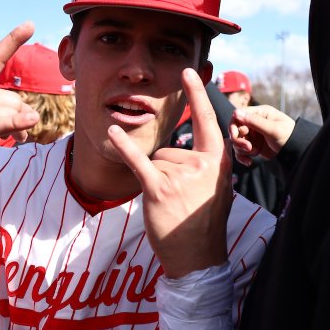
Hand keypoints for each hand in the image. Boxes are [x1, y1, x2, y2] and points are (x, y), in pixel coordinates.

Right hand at [0, 22, 39, 188]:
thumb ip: (3, 108)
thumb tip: (31, 116)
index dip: (13, 40)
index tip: (30, 24)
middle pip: (13, 99)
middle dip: (18, 117)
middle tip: (10, 133)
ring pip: (11, 113)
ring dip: (17, 130)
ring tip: (4, 139)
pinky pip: (1, 123)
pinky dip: (17, 124)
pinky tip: (30, 122)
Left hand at [107, 69, 232, 278]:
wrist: (198, 258)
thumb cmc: (203, 222)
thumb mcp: (215, 187)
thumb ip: (204, 163)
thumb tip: (187, 144)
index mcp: (218, 161)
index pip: (208, 120)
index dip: (198, 95)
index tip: (189, 71)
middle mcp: (201, 164)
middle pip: (169, 149)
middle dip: (167, 171)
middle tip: (181, 200)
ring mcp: (180, 176)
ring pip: (155, 161)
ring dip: (156, 181)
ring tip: (171, 204)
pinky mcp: (158, 189)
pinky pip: (137, 161)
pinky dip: (123, 147)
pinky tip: (111, 132)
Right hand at [229, 105, 294, 165]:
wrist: (295, 152)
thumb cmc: (288, 136)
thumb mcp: (272, 129)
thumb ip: (254, 121)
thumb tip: (235, 112)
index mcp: (260, 113)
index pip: (238, 115)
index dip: (234, 125)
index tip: (236, 135)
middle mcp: (254, 122)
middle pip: (236, 129)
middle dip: (239, 140)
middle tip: (248, 148)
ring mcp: (253, 135)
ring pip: (237, 141)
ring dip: (242, 149)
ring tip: (254, 153)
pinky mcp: (253, 146)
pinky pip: (240, 151)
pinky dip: (242, 157)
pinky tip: (249, 161)